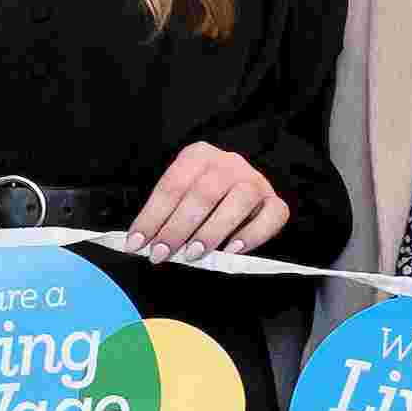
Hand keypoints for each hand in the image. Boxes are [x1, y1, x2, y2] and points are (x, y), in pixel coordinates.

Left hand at [126, 139, 288, 259]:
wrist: (242, 193)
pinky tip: (232, 250)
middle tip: (161, 254)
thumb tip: (141, 244)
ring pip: (238, 201)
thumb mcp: (182, 198)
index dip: (152, 217)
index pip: (172, 186)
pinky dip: (252, 235)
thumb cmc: (204, 200)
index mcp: (198, 156)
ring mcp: (255, 181)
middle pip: (202, 194)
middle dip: (177, 228)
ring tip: (193, 254)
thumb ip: (167, 215)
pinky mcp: (275, 202)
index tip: (136, 243)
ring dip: (212, 231)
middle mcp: (229, 163)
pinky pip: (271, 216)